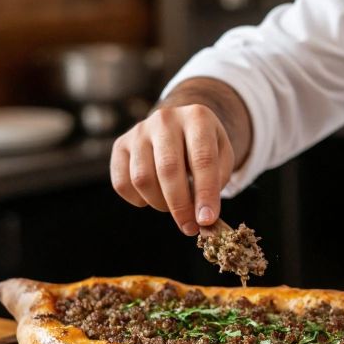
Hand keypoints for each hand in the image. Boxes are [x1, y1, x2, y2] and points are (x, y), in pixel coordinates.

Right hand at [110, 104, 233, 236]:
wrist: (179, 126)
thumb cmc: (203, 147)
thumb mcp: (222, 156)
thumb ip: (217, 182)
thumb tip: (203, 217)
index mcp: (197, 117)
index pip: (202, 159)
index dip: (205, 192)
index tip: (206, 220)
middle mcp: (165, 119)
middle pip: (168, 169)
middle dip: (180, 205)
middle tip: (189, 227)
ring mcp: (139, 130)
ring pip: (142, 178)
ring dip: (159, 203)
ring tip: (173, 206)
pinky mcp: (120, 144)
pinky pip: (122, 183)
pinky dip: (138, 200)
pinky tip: (153, 196)